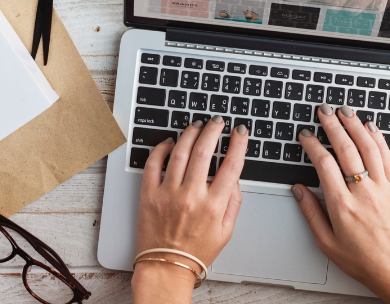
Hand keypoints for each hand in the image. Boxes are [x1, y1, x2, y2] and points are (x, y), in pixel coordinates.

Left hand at [132, 115, 247, 302]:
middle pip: (205, 151)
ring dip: (190, 134)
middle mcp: (191, 197)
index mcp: (213, 206)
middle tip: (217, 121)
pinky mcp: (149, 194)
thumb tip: (235, 178)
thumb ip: (234, 203)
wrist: (166, 267)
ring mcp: (168, 194)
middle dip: (213, 130)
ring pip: (180, 152)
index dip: (238, 144)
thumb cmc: (195, 251)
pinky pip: (153, 163)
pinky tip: (169, 142)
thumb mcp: (226, 231)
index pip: (232, 166)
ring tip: (196, 125)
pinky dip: (161, 148)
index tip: (240, 131)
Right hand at [293, 105, 389, 303]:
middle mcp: (362, 192)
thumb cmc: (362, 259)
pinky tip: (370, 127)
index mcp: (342, 205)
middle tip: (324, 110)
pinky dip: (378, 138)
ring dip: (355, 125)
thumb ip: (310, 213)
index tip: (306, 134)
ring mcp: (382, 188)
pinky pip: (386, 156)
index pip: (324, 164)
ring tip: (345, 111)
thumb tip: (298, 189)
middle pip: (346, 149)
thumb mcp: (326, 242)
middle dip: (333, 125)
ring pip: (368, 147)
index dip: (313, 145)